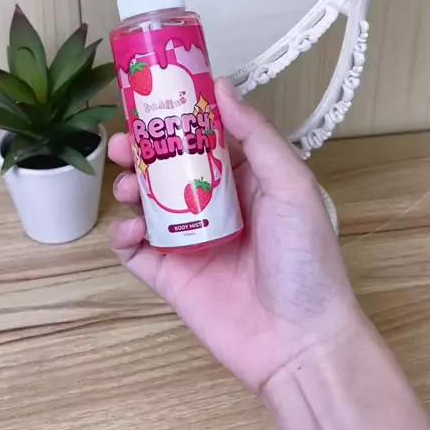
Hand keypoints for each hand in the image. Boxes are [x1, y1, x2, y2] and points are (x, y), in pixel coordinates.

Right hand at [109, 78, 358, 392]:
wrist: (299, 341)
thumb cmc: (306, 260)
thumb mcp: (291, 185)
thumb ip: (256, 136)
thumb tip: (222, 87)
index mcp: (245, 180)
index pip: (204, 138)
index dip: (177, 118)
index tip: (151, 98)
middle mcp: (214, 206)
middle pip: (166, 169)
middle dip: (141, 152)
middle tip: (123, 142)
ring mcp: (190, 241)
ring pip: (146, 205)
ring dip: (129, 188)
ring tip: (126, 185)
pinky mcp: (170, 277)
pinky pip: (136, 251)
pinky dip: (124, 235)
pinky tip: (132, 228)